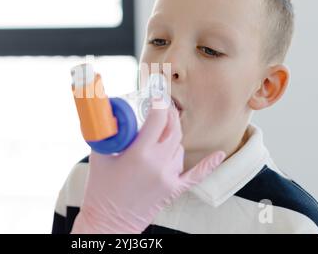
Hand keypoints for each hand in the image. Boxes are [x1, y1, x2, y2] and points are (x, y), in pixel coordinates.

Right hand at [71, 100, 224, 232]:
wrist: (107, 222)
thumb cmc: (99, 189)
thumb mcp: (100, 155)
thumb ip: (108, 132)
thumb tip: (112, 114)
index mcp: (139, 153)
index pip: (157, 118)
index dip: (159, 103)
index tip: (157, 95)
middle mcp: (158, 164)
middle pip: (173, 129)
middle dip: (169, 115)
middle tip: (162, 107)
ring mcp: (168, 177)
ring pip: (178, 147)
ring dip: (171, 137)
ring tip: (158, 136)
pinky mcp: (173, 189)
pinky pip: (196, 175)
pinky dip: (208, 164)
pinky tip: (217, 155)